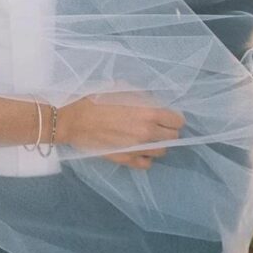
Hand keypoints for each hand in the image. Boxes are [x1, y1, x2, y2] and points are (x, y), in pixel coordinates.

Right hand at [58, 96, 184, 169]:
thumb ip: (142, 96)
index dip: (173, 117)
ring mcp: (138, 149)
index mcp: (148, 113)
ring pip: (162, 151)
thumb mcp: (121, 88)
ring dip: (158, 144)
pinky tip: (138, 149)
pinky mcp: (127, 160)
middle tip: (156, 125)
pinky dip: (146, 157)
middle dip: (167, 130)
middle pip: (173, 137)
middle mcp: (147, 133)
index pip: (177, 121)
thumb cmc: (95, 99)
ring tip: (146, 137)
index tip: (166, 115)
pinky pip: (147, 164)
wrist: (74, 120)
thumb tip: (153, 102)